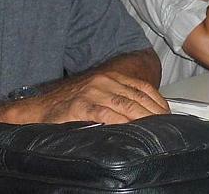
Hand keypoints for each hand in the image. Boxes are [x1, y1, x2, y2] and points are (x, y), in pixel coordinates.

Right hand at [12, 71, 168, 124]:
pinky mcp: (81, 105)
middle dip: (154, 113)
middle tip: (166, 127)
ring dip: (143, 118)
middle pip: (137, 97)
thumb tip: (144, 113)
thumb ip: (118, 98)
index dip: (158, 102)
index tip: (168, 115)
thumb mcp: (98, 94)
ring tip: (154, 130)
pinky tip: (130, 129)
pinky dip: (120, 121)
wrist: (40, 107)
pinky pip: (106, 113)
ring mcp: (93, 92)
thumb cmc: (72, 104)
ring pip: (125, 105)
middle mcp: (104, 81)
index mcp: (110, 77)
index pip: (142, 87)